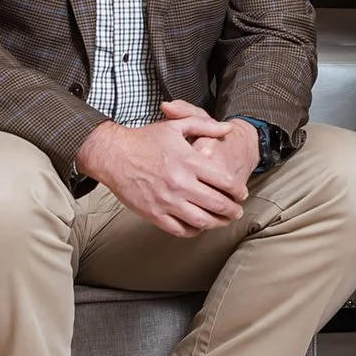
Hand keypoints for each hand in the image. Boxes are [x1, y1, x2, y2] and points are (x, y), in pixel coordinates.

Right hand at [74, 103, 247, 236]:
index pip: (225, 181)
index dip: (238, 190)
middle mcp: (181, 183)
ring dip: (217, 223)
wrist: (113, 154)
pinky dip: (194, 230)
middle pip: (217, 204)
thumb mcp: (176, 125)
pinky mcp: (154, 214)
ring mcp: (168, 201)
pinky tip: (198, 226)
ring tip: (223, 221)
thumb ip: (205, 126)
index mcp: (190, 162)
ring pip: (202, 220)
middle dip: (233, 210)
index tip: (242, 193)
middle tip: (237, 211)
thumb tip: (227, 129)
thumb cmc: (144, 139)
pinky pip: (180, 229)